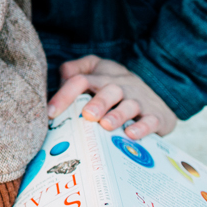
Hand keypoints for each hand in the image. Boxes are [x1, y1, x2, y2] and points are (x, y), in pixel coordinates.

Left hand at [47, 55, 177, 139]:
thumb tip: (58, 79)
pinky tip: (131, 134)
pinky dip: (142, 127)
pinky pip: (151, 120)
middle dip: (98, 102)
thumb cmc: (115, 88)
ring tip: (105, 125)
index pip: (81, 79)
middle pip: (109, 89)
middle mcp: (121, 86)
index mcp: (102, 77)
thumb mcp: (95, 71)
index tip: (51, 113)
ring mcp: (139, 100)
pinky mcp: (156, 116)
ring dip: (117, 115)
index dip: (64, 95)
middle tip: (87, 115)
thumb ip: (74, 72)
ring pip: (130, 104)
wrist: (156, 100)